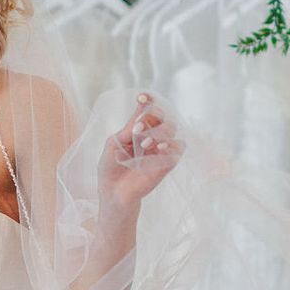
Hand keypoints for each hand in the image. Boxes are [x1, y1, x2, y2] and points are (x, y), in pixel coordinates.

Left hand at [98, 94, 181, 214]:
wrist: (113, 192)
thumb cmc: (110, 167)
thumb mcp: (114, 143)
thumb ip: (128, 128)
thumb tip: (140, 109)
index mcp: (138, 129)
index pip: (148, 110)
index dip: (148, 101)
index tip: (141, 97)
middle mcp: (152, 136)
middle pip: (163, 116)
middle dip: (152, 116)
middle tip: (138, 127)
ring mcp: (161, 149)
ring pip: (172, 129)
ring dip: (159, 131)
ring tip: (143, 143)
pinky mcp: (168, 163)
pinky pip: (178, 148)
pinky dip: (171, 144)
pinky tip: (159, 147)